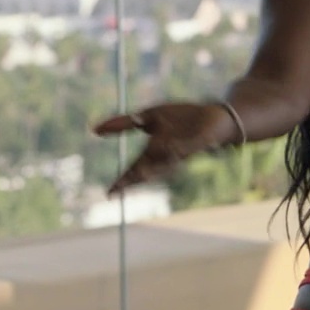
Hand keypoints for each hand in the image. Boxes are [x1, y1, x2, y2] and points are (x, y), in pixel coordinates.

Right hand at [92, 102, 233, 195]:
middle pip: (147, 171)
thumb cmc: (184, 118)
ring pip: (164, 161)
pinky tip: (163, 148)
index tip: (109, 193)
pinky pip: (184, 147)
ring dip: (151, 168)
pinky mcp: (198, 142)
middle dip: (133, 180)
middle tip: (117, 191)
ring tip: (135, 175)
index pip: (134, 170)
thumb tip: (94, 130)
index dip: (123, 181)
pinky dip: (174, 148)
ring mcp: (182, 150)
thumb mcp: (151, 116)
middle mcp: (167, 156)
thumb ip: (124, 123)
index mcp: (155, 152)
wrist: (215, 115)